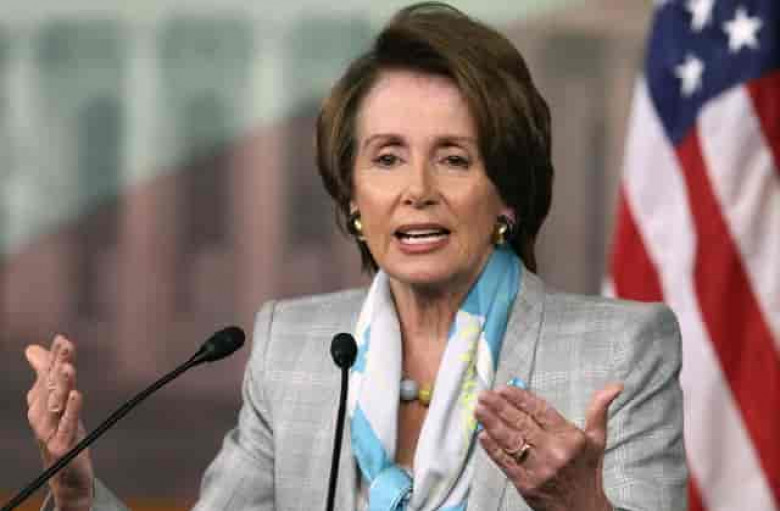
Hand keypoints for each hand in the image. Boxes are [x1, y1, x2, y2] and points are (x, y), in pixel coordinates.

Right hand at [25, 335, 93, 510]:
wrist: (64, 472)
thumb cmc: (59, 430)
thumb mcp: (54, 400)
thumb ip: (45, 373)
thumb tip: (31, 348)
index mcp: (41, 400)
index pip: (49, 373)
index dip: (57, 356)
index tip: (64, 338)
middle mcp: (42, 412)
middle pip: (52, 384)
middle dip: (59, 364)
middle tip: (66, 346)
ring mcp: (50, 429)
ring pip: (57, 403)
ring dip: (62, 384)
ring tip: (68, 367)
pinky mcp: (61, 445)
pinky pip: (67, 425)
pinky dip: (71, 410)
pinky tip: (76, 395)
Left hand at [474, 383, 622, 510]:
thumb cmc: (587, 473)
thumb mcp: (597, 440)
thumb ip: (599, 410)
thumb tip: (615, 386)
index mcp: (570, 438)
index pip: (540, 411)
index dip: (520, 397)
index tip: (504, 388)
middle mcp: (555, 452)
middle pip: (522, 423)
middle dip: (499, 406)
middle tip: (485, 394)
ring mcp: (539, 469)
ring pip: (511, 440)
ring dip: (491, 423)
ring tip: (479, 409)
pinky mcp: (526, 484)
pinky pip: (505, 462)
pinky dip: (492, 448)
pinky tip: (483, 435)